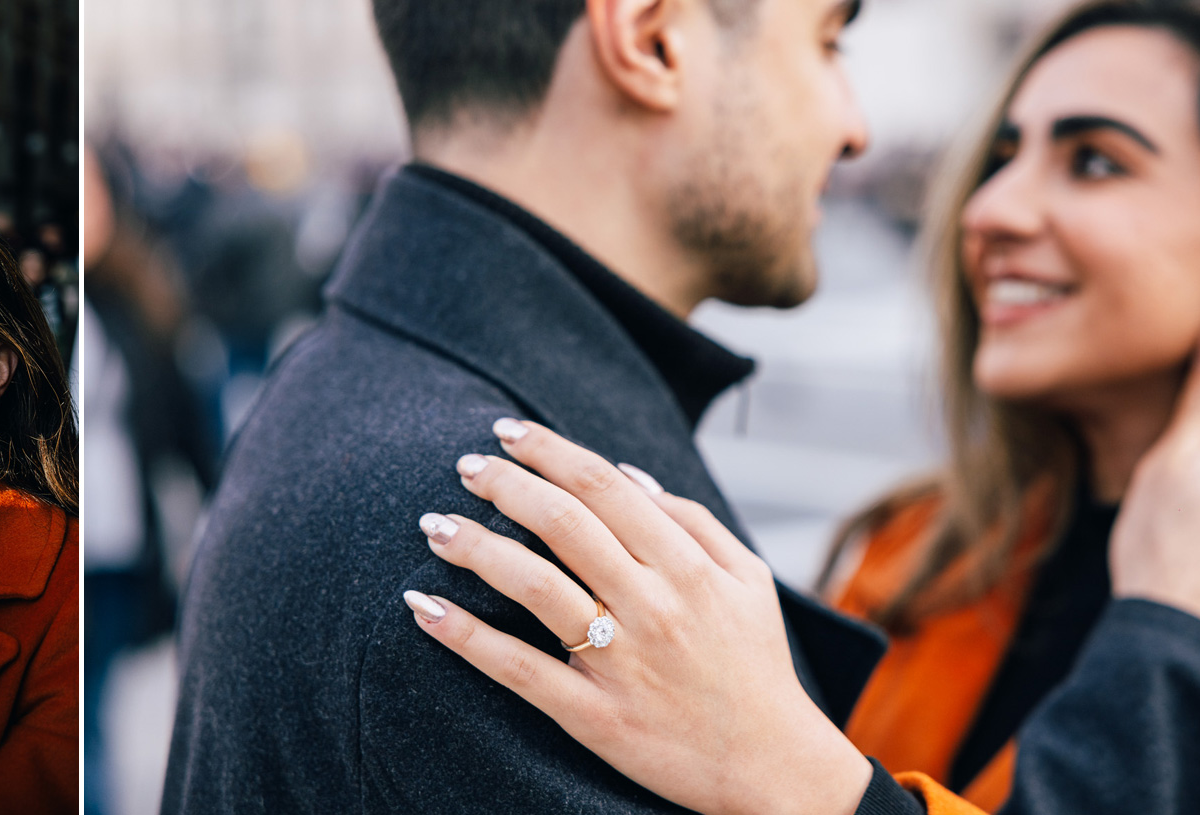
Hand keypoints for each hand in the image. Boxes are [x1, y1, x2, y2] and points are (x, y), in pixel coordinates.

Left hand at [403, 420, 870, 814]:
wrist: (774, 767)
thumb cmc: (756, 666)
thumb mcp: (748, 579)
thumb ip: (693, 520)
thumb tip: (629, 473)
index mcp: (688, 566)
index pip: (603, 487)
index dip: (549, 452)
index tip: (508, 432)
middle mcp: (653, 605)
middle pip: (562, 524)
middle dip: (504, 485)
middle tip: (464, 466)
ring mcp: (621, 661)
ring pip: (535, 586)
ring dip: (476, 548)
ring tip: (436, 525)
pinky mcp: (594, 715)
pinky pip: (519, 669)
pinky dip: (467, 636)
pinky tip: (424, 608)